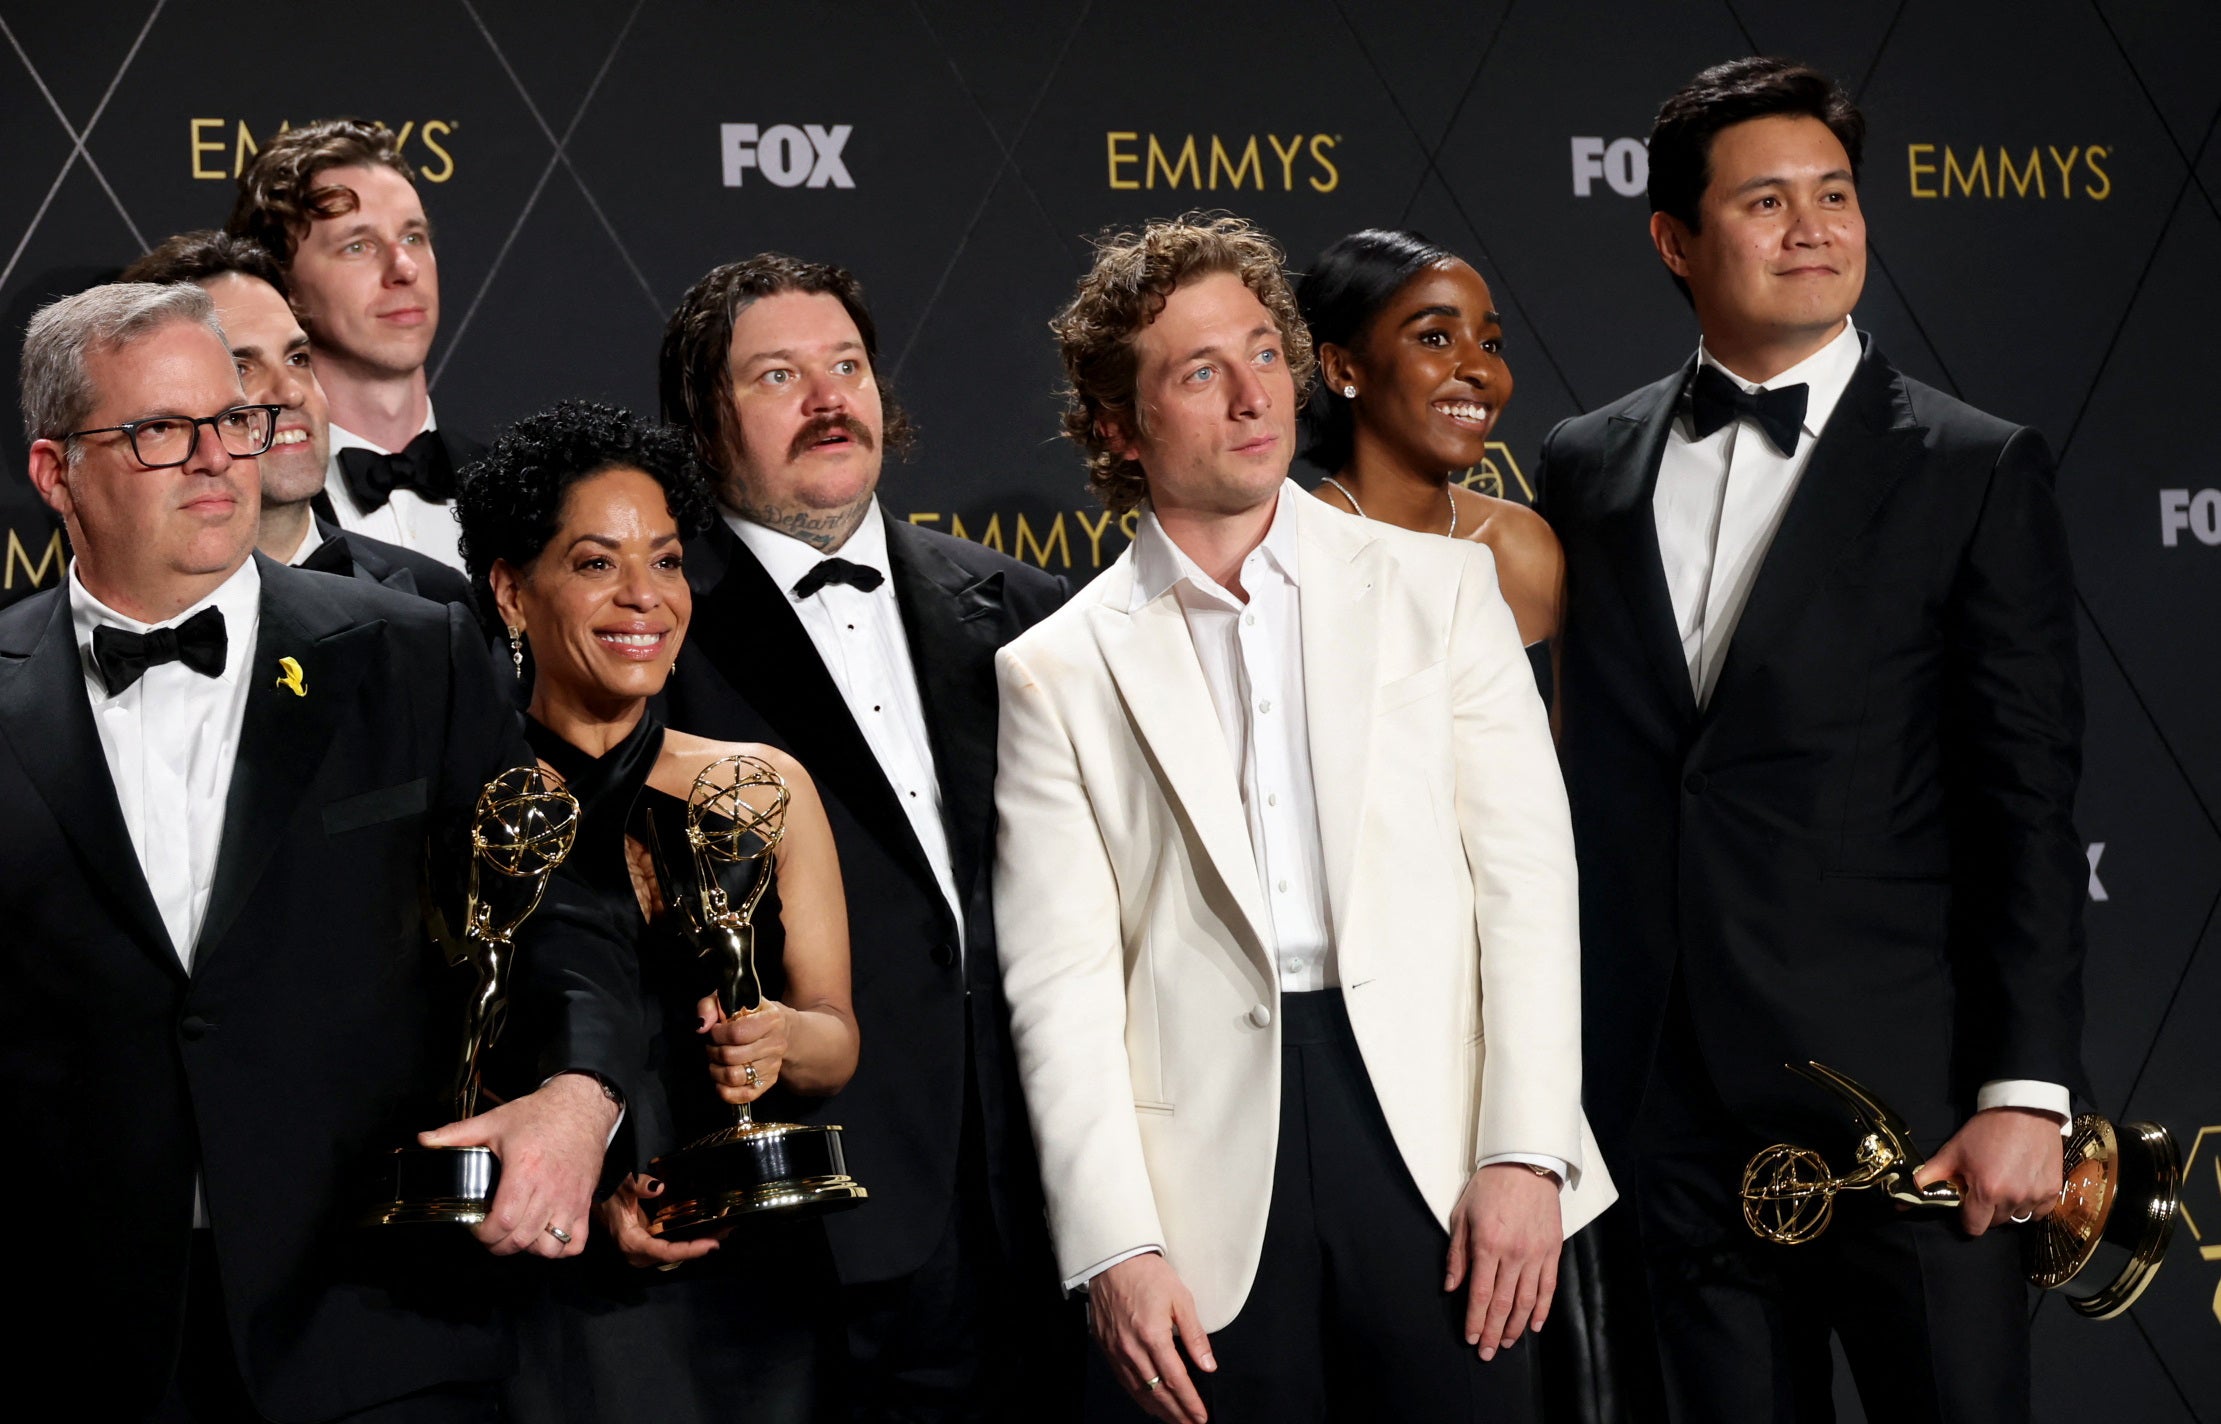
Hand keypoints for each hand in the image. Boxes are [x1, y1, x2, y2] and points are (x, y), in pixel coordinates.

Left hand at [418, 1071, 619, 1257]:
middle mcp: (549, 1190)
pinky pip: (575, 1243)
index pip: (503, 1222)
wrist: (582, 1106)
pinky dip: (559, 1248)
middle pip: (521, 1239)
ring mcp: (570, 1199)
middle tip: (490, 1233)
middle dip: (499, 1244)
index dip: (484, 1234)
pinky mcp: (584, 1203)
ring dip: (528, 1248)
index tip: (476, 1227)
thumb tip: (424, 1140)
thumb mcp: (495, 1121)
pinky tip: (544, 1235)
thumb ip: (457, 1133)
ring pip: (548, 1246)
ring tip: (516, 1234)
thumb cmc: (540, 1115)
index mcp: (525, 1172)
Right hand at [596, 1174, 724, 1269]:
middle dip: (699, 1247)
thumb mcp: (622, 1185)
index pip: (664, 1251)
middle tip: (727, 1233)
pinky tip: (710, 1230)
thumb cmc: (610, 1192)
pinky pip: (672, 1246)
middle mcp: (639, 1252)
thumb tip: (659, 1187)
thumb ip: (638, 1185)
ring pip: (675, 1252)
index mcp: (631, 1241)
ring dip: (698, 1243)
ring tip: (725, 1231)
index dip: (688, 1250)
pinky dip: (690, 1240)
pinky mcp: (650, 1244)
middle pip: (673, 1255)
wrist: (599, 1200)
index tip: (710, 1245)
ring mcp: (645, 1250)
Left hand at [699, 994, 790, 1104]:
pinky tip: (721, 1081)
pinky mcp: (769, 1082)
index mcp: (772, 1019)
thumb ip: (710, 1005)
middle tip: (712, 1046)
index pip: (736, 1033)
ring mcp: (773, 1065)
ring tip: (716, 1062)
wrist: (781, 1029)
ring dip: (716, 1071)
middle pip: (732, 1056)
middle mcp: (776, 1044)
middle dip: (713, 1052)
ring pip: (735, 1077)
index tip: (715, 1031)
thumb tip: (701, 1027)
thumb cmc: (751, 1013)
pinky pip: (744, 1095)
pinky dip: (726, 1092)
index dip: (717, 1034)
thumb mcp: (731, 999)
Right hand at [1089, 1252, 1215, 1423]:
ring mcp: (1116, 1351)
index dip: (1190, 1402)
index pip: (1175, 1380)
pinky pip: (1124, 1381)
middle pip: (1157, 1393)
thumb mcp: (1180, 1299)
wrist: (1113, 1261)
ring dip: (1159, 1410)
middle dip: (1177, 1413)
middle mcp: (1132, 1349)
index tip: (1201, 1416)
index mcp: (1153, 1336)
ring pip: (1139, 1392)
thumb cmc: (1147, 1275)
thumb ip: (1195, 1335)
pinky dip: (1139, 1397)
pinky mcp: (1106, 1348)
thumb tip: (1208, 1364)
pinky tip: (1150, 1402)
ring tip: (1174, 1420)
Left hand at [1446, 1164, 1562, 1359]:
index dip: (1474, 1320)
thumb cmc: (1489, 1188)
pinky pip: (1549, 1287)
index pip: (1479, 1294)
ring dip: (1516, 1326)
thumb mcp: (1462, 1215)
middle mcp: (1513, 1255)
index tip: (1470, 1339)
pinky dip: (1543, 1310)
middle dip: (1492, 1332)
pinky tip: (1535, 1325)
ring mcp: (1536, 1254)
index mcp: (1487, 1246)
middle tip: (1486, 1352)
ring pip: (1527, 1301)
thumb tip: (1451, 1287)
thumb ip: (1457, 1254)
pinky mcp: (1553, 1251)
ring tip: (1506, 1343)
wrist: (1526, 1165)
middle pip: (1503, 1304)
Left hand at [1913, 1106, 2063, 1235]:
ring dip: (2009, 1207)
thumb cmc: (1986, 1130)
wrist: (2025, 1110)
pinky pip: (2039, 1212)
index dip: (1967, 1218)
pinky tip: (2023, 1184)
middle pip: (1995, 1222)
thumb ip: (1931, 1175)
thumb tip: (1906, 1195)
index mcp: (1986, 1191)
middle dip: (1987, 1210)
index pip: (1974, 1227)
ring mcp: (2036, 1196)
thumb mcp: (1954, 1150)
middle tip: (1985, 1188)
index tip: (1967, 1204)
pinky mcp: (2053, 1191)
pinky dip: (2030, 1204)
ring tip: (2005, 1183)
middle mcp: (2013, 1198)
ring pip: (2018, 1217)